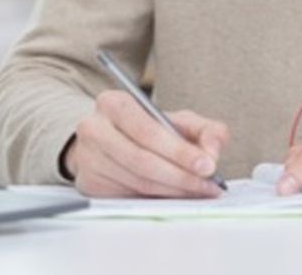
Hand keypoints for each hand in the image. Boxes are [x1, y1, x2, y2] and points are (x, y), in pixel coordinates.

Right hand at [63, 89, 229, 197]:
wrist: (108, 140)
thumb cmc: (145, 129)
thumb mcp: (175, 120)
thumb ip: (204, 129)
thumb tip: (214, 150)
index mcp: (113, 103)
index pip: (148, 131)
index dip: (179, 151)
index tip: (207, 165)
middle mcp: (94, 129)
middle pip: (142, 160)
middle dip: (180, 175)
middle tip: (207, 184)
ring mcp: (88, 159)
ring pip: (137, 182)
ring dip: (173, 190)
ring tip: (198, 191)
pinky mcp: (89, 184)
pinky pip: (129, 196)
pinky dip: (157, 198)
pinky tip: (176, 196)